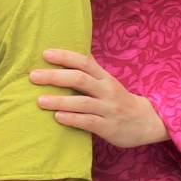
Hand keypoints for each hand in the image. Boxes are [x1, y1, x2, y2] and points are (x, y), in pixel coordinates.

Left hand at [31, 48, 165, 147]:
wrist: (147, 122)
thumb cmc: (118, 100)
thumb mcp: (107, 83)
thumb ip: (89, 73)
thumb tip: (63, 58)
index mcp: (105, 78)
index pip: (84, 62)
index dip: (65, 56)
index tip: (45, 54)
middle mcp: (107, 90)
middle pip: (80, 79)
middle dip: (55, 76)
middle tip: (34, 76)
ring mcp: (109, 109)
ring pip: (82, 102)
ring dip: (59, 101)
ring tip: (40, 101)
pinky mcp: (109, 127)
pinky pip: (88, 122)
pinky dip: (72, 119)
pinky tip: (57, 117)